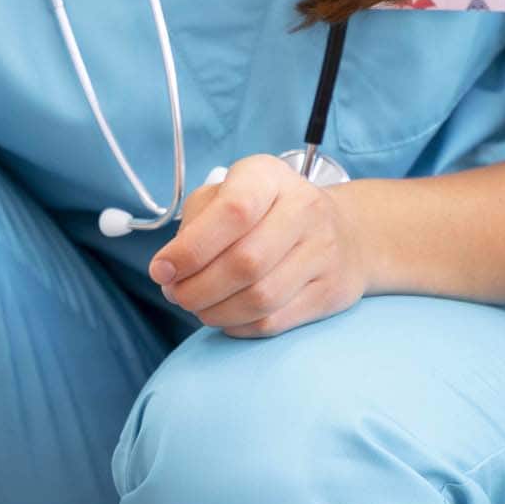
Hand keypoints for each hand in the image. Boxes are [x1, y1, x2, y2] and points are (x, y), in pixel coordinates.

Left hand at [146, 155, 369, 337]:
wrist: (343, 230)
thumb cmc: (266, 211)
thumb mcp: (227, 194)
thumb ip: (195, 223)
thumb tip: (169, 270)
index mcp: (269, 177)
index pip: (233, 211)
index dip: (191, 248)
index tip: (161, 270)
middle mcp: (304, 209)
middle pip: (245, 263)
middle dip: (197, 288)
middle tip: (175, 294)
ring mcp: (323, 252)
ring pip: (261, 298)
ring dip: (215, 312)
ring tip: (197, 307)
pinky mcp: (330, 292)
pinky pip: (275, 322)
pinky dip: (239, 326)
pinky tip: (225, 316)